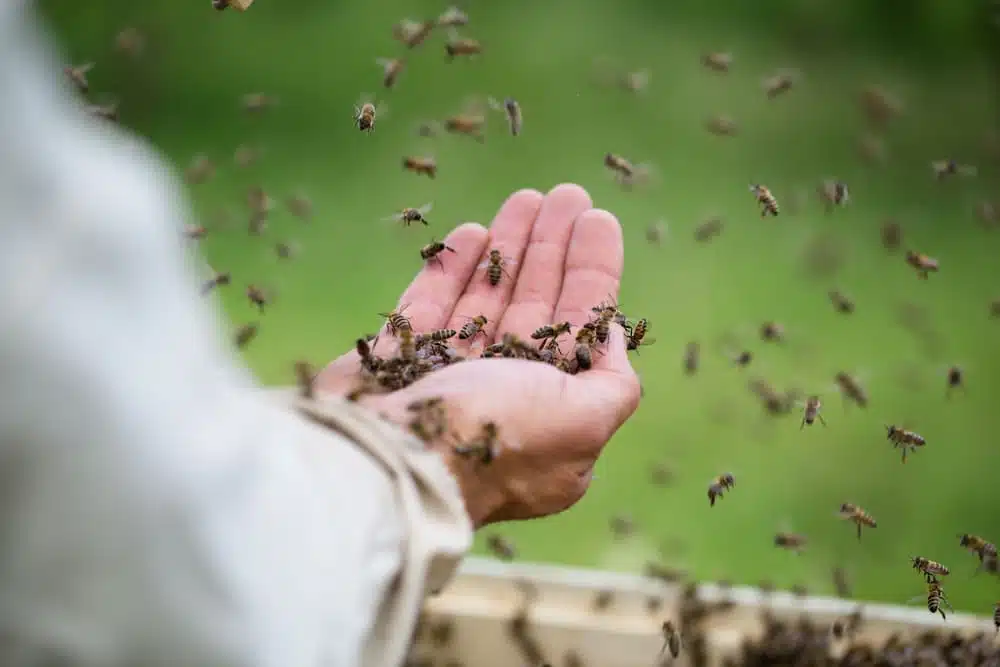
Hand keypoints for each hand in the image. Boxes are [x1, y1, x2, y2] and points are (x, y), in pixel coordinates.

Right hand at [317, 184, 640, 526]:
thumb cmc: (495, 436)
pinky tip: (473, 233)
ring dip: (508, 248)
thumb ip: (613, 383)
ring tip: (526, 197)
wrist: (389, 459)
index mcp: (550, 418)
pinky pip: (430, 306)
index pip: (580, 332)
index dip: (592, 274)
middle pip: (534, 307)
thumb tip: (612, 337)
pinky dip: (451, 271)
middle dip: (552, 250)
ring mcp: (446, 380)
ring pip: (484, 299)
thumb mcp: (583, 421)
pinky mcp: (395, 362)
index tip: (598, 221)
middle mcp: (501, 400)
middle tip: (565, 195)